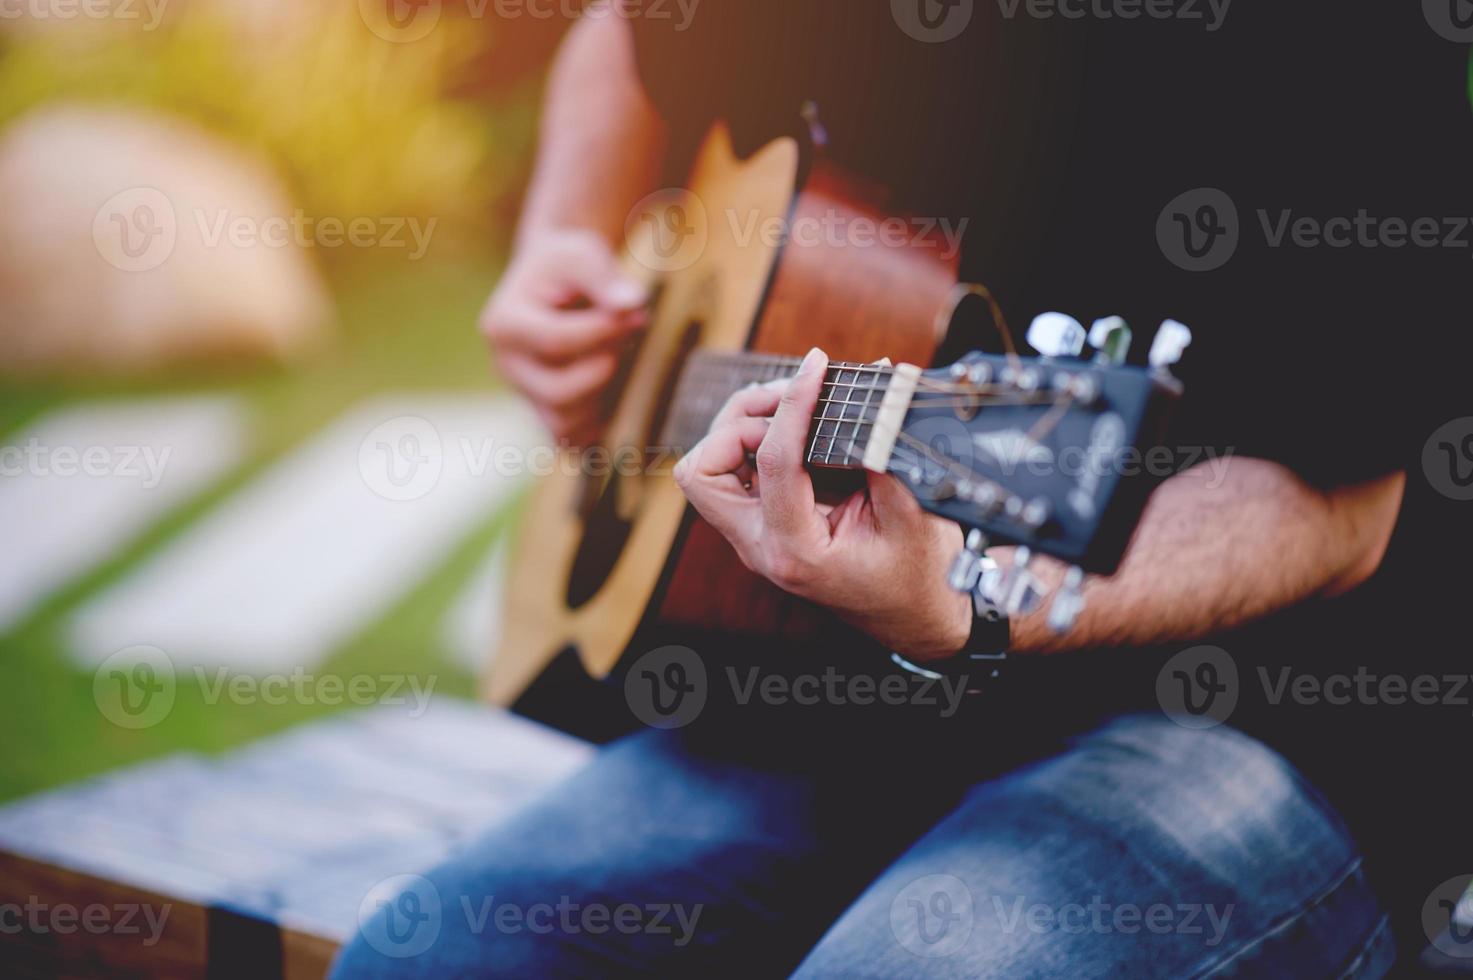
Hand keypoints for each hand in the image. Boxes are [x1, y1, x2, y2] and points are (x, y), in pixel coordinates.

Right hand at [480, 230, 647, 442]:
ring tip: (618, 356)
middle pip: (559, 391)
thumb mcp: (581, 254)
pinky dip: (597, 425)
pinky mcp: (544, 410)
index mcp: (503, 325)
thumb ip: (604, 278)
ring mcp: (524, 393)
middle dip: (605, 365)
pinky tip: (617, 392)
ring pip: (565, 423)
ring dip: (604, 395)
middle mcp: (506, 366)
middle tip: (629, 334)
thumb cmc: (566, 265)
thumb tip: (631, 305)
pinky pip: (570, 439)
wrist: (554, 278)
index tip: (635, 312)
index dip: (603, 331)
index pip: (557, 342)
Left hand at [674, 348, 972, 660]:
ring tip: (796, 402)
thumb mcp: (915, 520)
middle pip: (704, 469)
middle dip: (741, 420)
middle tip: (797, 394)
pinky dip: (754, 439)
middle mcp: (759, 546)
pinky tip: (796, 423)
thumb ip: (887, 461)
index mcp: (794, 551)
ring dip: (743, 425)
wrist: (912, 617)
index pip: (773, 461)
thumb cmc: (915, 577)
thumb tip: (876, 393)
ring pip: (707, 468)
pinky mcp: (759, 525)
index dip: (795, 403)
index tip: (818, 366)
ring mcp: (753, 537)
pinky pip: (732, 473)